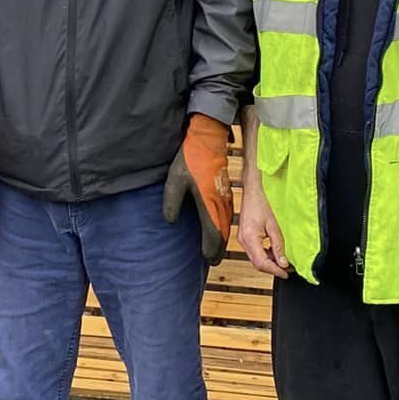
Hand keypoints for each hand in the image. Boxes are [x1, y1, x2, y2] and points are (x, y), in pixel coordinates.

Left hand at [161, 114, 233, 262]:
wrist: (208, 139)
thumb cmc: (190, 159)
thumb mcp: (174, 180)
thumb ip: (171, 202)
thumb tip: (170, 221)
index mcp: (208, 204)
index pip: (213, 234)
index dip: (210, 249)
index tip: (206, 259)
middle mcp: (220, 204)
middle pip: (223, 232)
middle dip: (218, 248)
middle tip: (213, 260)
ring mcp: (225, 196)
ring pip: (227, 223)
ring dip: (222, 237)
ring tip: (216, 248)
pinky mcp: (226, 190)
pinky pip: (228, 214)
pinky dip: (225, 225)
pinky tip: (220, 226)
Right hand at [236, 171, 289, 277]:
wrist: (251, 194)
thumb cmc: (260, 205)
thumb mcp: (273, 226)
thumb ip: (278, 246)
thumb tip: (283, 262)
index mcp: (250, 238)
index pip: (262, 262)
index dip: (275, 270)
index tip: (285, 274)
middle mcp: (243, 241)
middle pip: (258, 264)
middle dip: (272, 269)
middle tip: (286, 270)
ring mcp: (242, 240)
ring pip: (255, 259)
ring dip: (269, 263)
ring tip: (282, 262)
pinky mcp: (244, 238)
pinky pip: (254, 252)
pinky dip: (264, 256)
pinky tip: (273, 253)